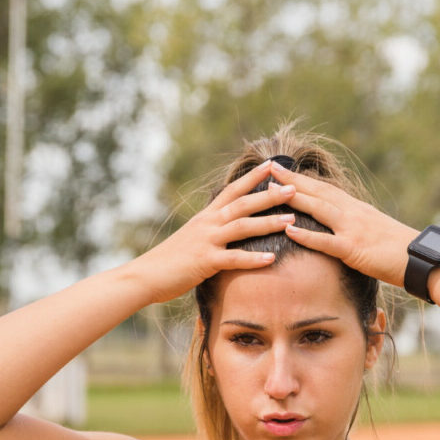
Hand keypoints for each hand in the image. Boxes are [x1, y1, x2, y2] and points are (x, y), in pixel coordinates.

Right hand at [134, 161, 298, 302]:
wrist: (146, 275)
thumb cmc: (171, 260)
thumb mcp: (193, 238)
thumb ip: (211, 230)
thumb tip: (227, 227)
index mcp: (206, 216)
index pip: (232, 190)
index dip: (252, 177)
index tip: (272, 165)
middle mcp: (207, 223)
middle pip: (242, 203)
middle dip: (269, 195)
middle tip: (294, 188)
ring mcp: (206, 241)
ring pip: (242, 226)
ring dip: (268, 222)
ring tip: (291, 219)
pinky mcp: (204, 261)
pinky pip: (233, 258)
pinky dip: (253, 258)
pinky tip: (271, 259)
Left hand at [267, 161, 419, 286]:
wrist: (422, 259)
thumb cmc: (400, 250)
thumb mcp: (373, 232)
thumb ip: (354, 227)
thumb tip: (339, 229)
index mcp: (356, 209)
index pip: (325, 189)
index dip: (303, 179)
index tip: (283, 169)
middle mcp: (353, 213)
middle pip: (318, 191)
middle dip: (292, 180)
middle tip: (268, 168)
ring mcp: (353, 229)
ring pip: (319, 209)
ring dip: (294, 198)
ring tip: (270, 191)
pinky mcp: (354, 249)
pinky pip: (326, 241)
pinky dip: (306, 235)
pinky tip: (288, 229)